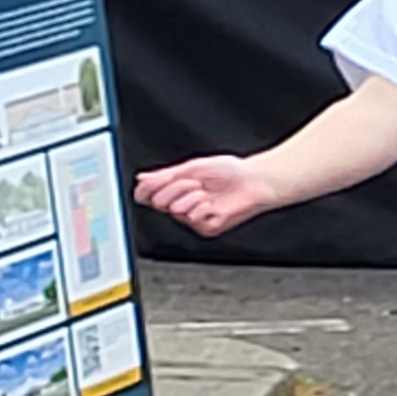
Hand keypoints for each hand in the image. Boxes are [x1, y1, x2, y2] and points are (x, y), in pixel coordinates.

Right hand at [134, 153, 272, 235]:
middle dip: (175, 188)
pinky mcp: (208, 228)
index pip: (147, 196)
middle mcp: (183, 206)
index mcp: (176, 190)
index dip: (145, 190)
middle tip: (195, 183)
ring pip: (174, 211)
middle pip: (158, 202)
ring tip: (207, 192)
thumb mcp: (193, 167)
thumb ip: (165, 175)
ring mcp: (195, 218)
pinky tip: (213, 204)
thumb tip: (142, 178)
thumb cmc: (230, 171)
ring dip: (191, 197)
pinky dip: (202, 208)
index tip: (150, 182)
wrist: (254, 181)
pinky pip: (193, 219)